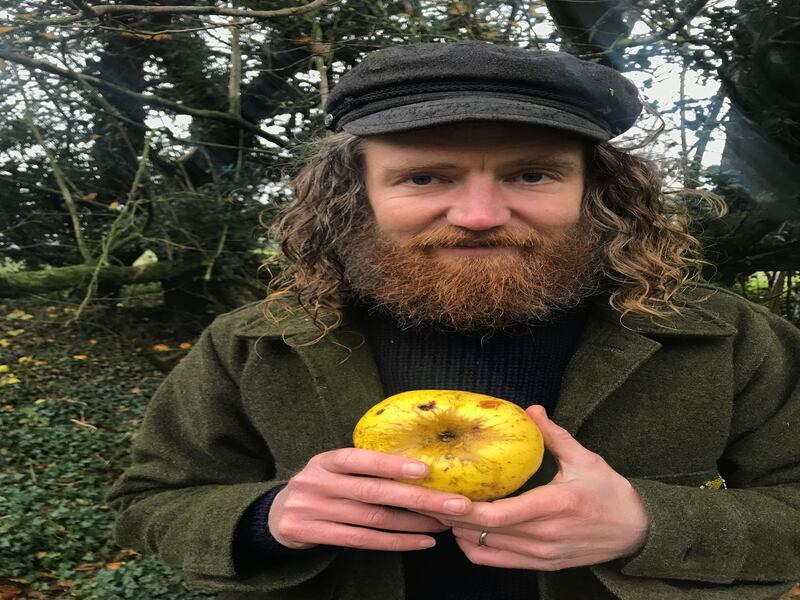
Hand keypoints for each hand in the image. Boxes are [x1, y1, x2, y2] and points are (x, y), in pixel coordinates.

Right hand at [268, 447, 471, 550]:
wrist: (276, 515)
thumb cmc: (320, 487)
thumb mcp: (331, 470)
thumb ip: (361, 468)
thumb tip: (418, 467)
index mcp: (324, 461)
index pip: (358, 459)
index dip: (390, 464)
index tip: (424, 470)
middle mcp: (317, 483)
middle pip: (373, 493)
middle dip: (418, 498)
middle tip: (454, 503)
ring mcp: (312, 511)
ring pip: (372, 520)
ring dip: (413, 523)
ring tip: (444, 523)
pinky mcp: (312, 535)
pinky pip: (362, 541)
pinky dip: (396, 542)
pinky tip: (421, 542)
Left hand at [431, 405, 649, 570]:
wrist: (636, 533)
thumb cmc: (610, 493)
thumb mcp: (586, 459)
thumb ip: (554, 436)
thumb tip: (531, 409)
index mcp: (555, 506)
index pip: (500, 515)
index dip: (467, 510)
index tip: (443, 497)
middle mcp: (544, 536)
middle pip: (485, 533)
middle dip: (452, 518)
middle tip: (429, 497)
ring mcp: (542, 555)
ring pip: (485, 550)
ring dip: (460, 531)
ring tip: (442, 508)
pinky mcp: (541, 565)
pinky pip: (496, 561)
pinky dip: (474, 547)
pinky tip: (464, 528)